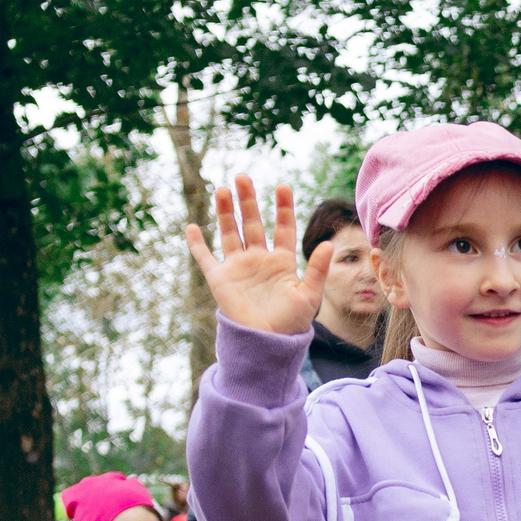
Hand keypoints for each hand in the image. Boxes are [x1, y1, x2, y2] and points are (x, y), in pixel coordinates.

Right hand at [185, 174, 329, 337]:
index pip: (283, 228)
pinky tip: (191, 226)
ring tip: (222, 189)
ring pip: (230, 233)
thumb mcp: (309, 295)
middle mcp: (259, 259)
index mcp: (282, 261)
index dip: (283, 208)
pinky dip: (197, 243)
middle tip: (243, 177)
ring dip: (225, 212)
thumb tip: (328, 245)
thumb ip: (317, 270)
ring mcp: (238, 267)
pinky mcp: (220, 279)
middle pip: (252, 223)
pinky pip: (205, 258)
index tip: (283, 187)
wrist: (267, 344)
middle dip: (248, 201)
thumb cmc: (292, 322)